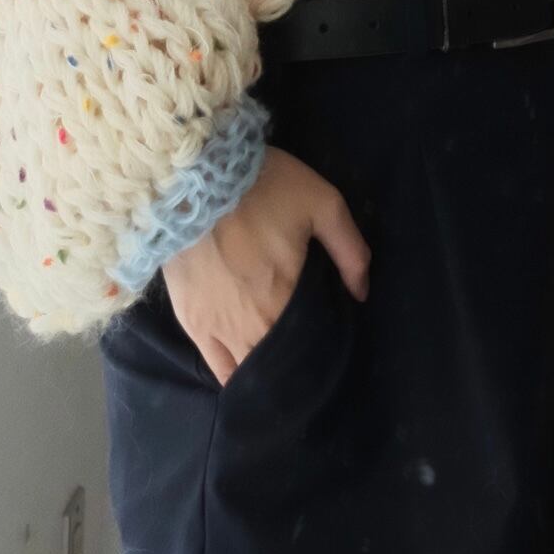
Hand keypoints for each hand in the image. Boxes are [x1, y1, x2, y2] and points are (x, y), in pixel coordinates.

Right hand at [162, 144, 369, 385]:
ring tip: (283, 367)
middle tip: (310, 353)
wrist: (191, 178)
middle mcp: (253, 328)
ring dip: (269, 372)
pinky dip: (236, 376)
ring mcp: (218, 331)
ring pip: (252, 372)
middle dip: (299, 364)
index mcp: (287, 303)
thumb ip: (350, 250)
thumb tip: (362, 293)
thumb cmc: (261, 188)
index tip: (335, 344)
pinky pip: (218, 368)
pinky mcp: (191, 324)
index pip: (313, 346)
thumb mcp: (322, 203)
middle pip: (283, 364)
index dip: (325, 350)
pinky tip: (249, 375)